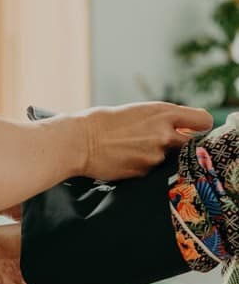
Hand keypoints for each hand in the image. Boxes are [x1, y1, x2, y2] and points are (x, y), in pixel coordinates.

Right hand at [77, 101, 212, 180]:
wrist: (79, 142)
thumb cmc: (102, 122)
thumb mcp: (136, 111)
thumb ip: (161, 120)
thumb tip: (179, 129)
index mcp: (163, 112)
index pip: (203, 120)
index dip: (199, 126)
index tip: (192, 129)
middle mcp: (164, 133)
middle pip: (191, 143)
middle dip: (180, 145)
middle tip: (162, 143)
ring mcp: (156, 155)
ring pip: (171, 159)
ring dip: (159, 157)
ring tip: (135, 150)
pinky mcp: (145, 171)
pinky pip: (154, 171)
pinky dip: (144, 166)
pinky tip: (126, 160)